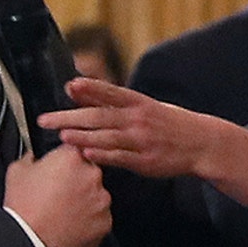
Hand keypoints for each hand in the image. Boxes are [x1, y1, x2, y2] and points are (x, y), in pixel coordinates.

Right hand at [2, 146, 110, 246]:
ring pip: (96, 196)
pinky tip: (71, 224)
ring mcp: (101, 200)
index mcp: (72, 158)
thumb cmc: (23, 210)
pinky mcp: (105, 222)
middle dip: (77, 181)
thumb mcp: (17, 171)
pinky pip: (100, 217)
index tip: (60, 169)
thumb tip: (33, 157)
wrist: (29, 244)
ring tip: (63, 212)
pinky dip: (89, 221)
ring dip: (85, 201)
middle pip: (89, 172)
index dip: (67, 160)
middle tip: (59, 194)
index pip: (76, 149)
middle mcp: (92, 175)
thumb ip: (30, 157)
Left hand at [38, 78, 239, 179]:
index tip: (69, 85)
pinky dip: (103, 156)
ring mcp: (142, 140)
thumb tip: (78, 88)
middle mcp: (139, 119)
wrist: (201, 143)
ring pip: (108, 137)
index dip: (90, 88)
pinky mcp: (145, 161)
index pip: (110, 92)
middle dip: (71, 117)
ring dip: (83, 136)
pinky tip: (86, 154)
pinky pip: (120, 158)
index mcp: (139, 102)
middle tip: (46, 119)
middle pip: (101, 116)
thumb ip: (112, 100)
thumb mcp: (144, 106)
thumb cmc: (167, 122)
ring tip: (62, 136)